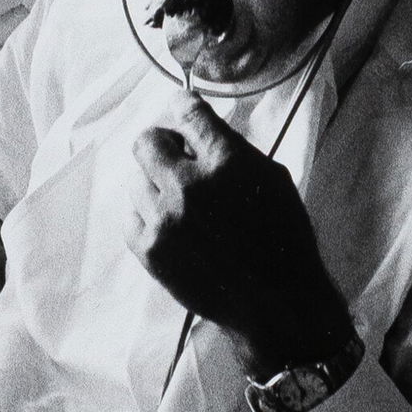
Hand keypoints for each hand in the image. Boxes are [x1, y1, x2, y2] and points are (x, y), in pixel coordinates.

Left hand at [127, 95, 358, 379]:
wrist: (276, 302)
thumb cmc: (282, 238)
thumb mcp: (272, 178)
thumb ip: (231, 149)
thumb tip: (197, 131)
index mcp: (227, 162)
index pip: (187, 112)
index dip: (183, 109)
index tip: (182, 112)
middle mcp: (190, 186)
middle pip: (147, 141)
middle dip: (161, 144)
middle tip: (175, 157)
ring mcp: (165, 220)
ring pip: (135, 179)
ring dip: (155, 184)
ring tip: (179, 201)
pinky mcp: (151, 250)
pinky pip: (129, 216)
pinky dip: (145, 215)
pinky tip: (168, 222)